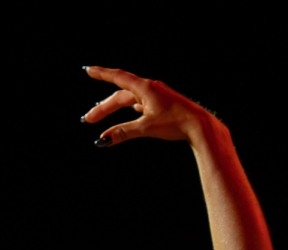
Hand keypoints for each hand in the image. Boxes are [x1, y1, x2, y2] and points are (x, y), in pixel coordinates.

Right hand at [82, 65, 209, 146]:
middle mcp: (149, 88)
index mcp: (145, 88)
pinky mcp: (161, 105)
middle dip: (103, 107)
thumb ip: (122, 132)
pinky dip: (128, 110)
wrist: (199, 125)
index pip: (118, 78)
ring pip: (129, 100)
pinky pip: (139, 104)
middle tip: (89, 120)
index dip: (101, 75)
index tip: (88, 70)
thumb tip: (102, 140)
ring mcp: (156, 96)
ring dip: (114, 108)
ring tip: (101, 116)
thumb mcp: (145, 128)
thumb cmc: (175, 123)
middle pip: (120, 95)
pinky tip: (127, 114)